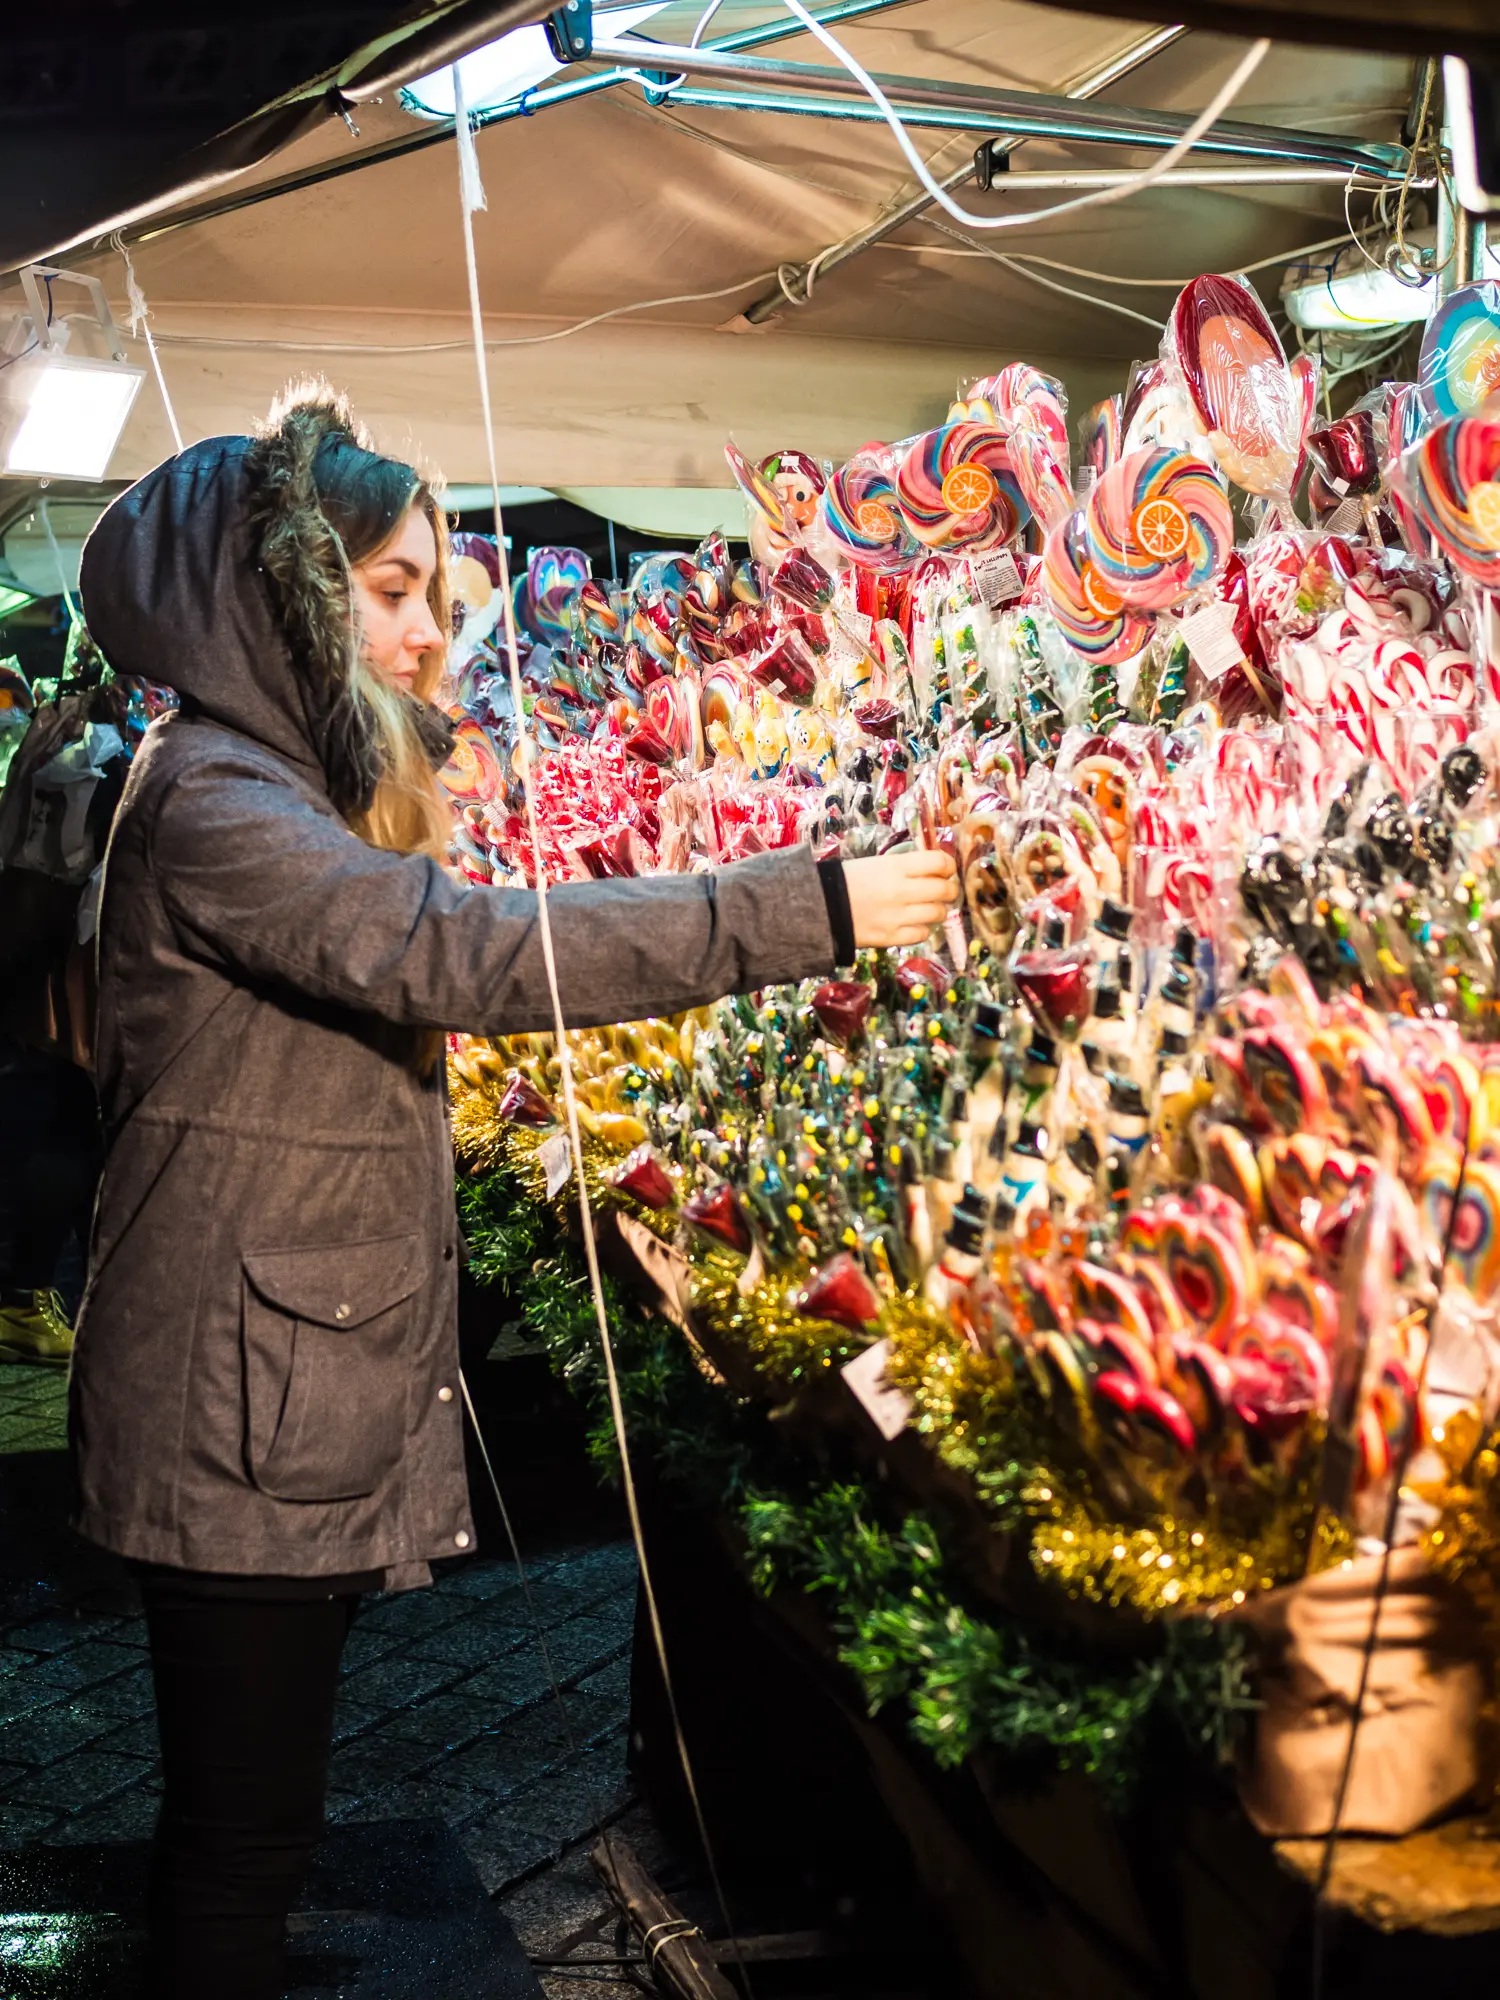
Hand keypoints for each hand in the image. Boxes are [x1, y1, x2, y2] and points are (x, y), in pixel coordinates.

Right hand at [843, 849, 958, 948]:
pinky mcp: (892, 937)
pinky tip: (915, 923)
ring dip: (939, 910)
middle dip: (950, 890)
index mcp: (897, 867)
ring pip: (938, 913)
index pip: (939, 862)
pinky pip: (923, 934)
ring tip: (930, 908)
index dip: (948, 865)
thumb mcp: (877, 863)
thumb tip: (933, 870)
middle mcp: (902, 891)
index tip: (946, 870)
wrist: (823, 907)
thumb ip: (905, 867)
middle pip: (944, 890)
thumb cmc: (848, 880)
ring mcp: (898, 916)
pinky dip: (923, 928)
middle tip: (946, 891)